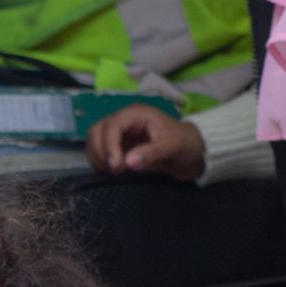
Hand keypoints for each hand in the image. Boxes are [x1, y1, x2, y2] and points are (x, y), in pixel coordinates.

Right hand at [85, 105, 205, 181]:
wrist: (191, 154)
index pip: (112, 126)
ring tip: (113, 172)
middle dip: (101, 151)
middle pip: (97, 130)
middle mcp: (124, 121)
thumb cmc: (184, 145)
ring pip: (94, 140)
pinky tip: (111, 171)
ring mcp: (119, 133)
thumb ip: (150, 153)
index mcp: (136, 115)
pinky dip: (100, 161)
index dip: (109, 146)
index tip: (116, 167)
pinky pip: (99, 151)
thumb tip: (128, 163)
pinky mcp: (118, 146)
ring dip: (97, 157)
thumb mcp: (171, 148)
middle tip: (115, 170)